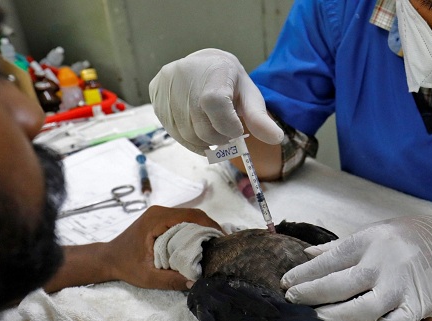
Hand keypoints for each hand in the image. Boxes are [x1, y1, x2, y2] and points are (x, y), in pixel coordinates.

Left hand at [103, 206, 221, 289]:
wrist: (108, 258)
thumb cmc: (126, 266)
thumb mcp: (148, 277)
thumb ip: (171, 280)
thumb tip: (195, 282)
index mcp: (157, 220)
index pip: (192, 216)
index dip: (210, 226)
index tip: (222, 240)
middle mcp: (159, 211)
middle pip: (194, 213)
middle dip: (210, 227)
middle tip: (222, 244)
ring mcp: (159, 213)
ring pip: (190, 215)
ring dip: (203, 227)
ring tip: (214, 243)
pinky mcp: (160, 218)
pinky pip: (183, 219)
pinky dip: (194, 228)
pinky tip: (200, 241)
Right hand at [149, 48, 283, 154]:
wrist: (204, 65)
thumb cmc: (231, 83)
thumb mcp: (250, 96)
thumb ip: (260, 118)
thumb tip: (276, 138)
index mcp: (212, 71)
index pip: (214, 104)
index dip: (227, 126)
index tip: (236, 130)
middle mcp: (183, 75)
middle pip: (200, 126)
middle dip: (218, 139)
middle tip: (226, 135)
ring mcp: (166, 86)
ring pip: (185, 134)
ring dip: (203, 143)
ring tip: (213, 132)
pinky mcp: (155, 97)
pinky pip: (172, 131)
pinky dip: (188, 140)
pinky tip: (198, 130)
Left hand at [281, 209, 431, 320]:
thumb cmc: (405, 236)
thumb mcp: (371, 232)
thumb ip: (339, 247)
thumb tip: (307, 255)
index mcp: (369, 241)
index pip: (329, 260)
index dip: (305, 274)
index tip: (286, 283)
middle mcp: (384, 262)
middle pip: (341, 284)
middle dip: (312, 294)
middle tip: (294, 300)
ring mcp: (402, 284)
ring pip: (364, 308)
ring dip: (338, 316)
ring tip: (320, 317)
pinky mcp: (418, 304)